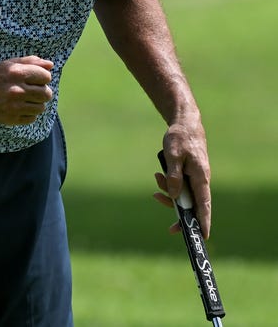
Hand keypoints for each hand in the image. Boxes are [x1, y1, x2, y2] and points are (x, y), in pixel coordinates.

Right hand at [0, 56, 53, 125]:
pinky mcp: (12, 119)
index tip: (36, 79)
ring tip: (26, 99)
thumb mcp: (11, 64)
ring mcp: (15, 106)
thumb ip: (32, 62)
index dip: (43, 77)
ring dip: (36, 103)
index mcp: (18, 73)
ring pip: (41, 107)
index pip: (46, 77)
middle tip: (33, 90)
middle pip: (47, 94)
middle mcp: (17, 90)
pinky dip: (29, 114)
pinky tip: (20, 108)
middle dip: (42, 91)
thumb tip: (50, 65)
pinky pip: (32, 118)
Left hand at [154, 122, 211, 238]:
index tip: (203, 237)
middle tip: (171, 228)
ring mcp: (195, 178)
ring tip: (157, 177)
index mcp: (201, 177)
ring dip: (169, 192)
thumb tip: (174, 197)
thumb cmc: (181, 138)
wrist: (184, 124)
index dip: (204, 222)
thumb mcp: (174, 156)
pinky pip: (179, 186)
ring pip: (183, 195)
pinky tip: (159, 174)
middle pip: (193, 206)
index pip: (204, 205)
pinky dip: (169, 184)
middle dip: (180, 214)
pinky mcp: (188, 174)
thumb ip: (174, 176)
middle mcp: (200, 181)